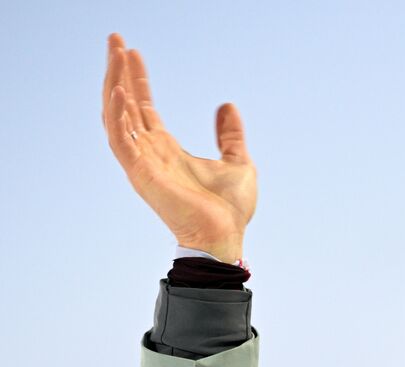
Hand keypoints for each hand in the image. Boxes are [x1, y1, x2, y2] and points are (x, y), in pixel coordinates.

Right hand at [101, 33, 255, 262]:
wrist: (227, 236)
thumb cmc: (229, 209)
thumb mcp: (238, 161)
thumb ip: (230, 134)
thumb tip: (227, 105)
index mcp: (166, 150)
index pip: (144, 107)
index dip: (137, 79)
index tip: (133, 52)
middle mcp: (149, 153)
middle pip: (125, 104)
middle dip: (119, 71)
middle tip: (115, 40)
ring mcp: (142, 163)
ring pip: (117, 116)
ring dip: (114, 84)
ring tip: (115, 55)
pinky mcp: (141, 174)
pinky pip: (121, 141)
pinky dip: (118, 115)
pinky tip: (120, 91)